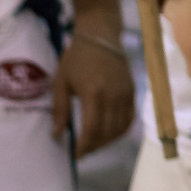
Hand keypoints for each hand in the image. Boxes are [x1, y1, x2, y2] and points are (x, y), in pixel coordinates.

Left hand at [55, 31, 135, 156]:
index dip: (85, 146)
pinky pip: (130, 118)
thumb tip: (57, 135)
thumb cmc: (76, 58)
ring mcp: (126, 94)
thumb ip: (60, 110)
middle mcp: (113, 96)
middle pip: (107, 132)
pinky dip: (121, 130)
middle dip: (94, 146)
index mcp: (93, 94)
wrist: (101, 36)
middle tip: (83, 151)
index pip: (92, 129)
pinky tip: (109, 134)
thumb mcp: (61, 83)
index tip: (77, 154)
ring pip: (120, 128)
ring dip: (107, 141)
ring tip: (94, 144)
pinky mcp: (133, 91)